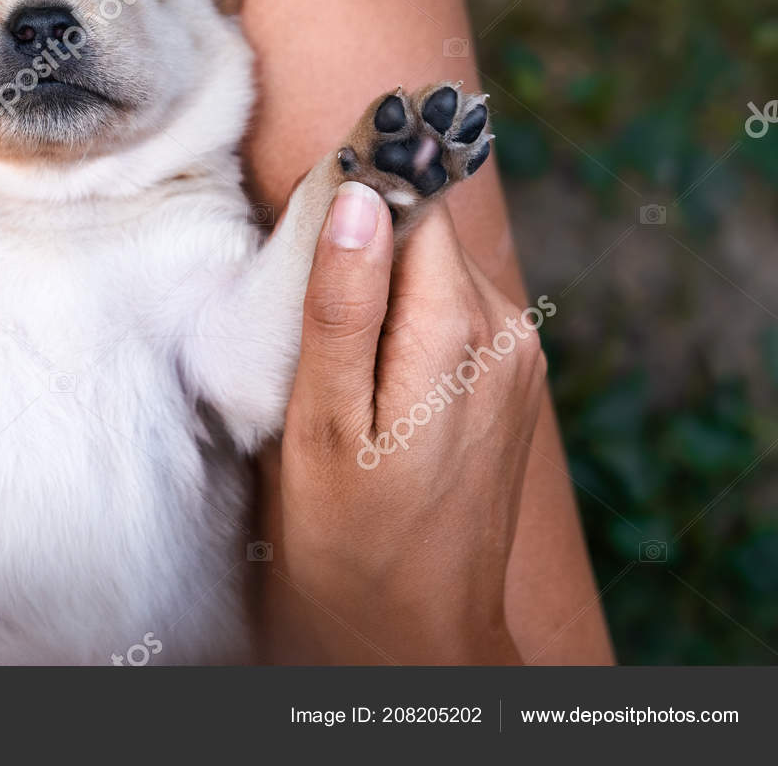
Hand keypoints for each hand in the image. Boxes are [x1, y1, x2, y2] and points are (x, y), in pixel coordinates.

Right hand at [258, 181, 548, 663]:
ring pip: (437, 269)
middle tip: (306, 312)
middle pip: (427, 232)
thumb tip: (357, 197)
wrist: (420, 627)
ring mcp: (517, 357)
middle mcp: (507, 331)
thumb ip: (342, 304)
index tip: (305, 229)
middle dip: (364, 247)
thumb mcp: (324, 421)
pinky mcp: (510, 378)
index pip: (417, 201)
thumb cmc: (355, 537)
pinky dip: (404, 321)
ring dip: (381, 288)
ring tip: (335, 361)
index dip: (358, 195)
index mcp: (459, 331)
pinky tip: (368, 379)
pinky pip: (452, 309)